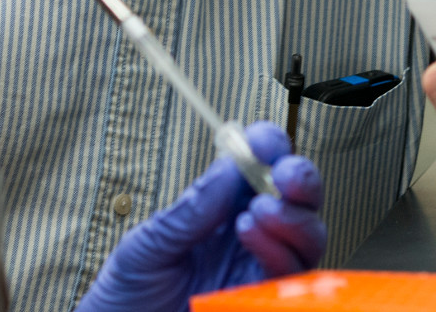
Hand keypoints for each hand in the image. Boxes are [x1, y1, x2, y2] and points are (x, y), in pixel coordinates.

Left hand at [76, 123, 324, 311]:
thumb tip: (229, 164)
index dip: (269, 149)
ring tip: (258, 210)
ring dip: (292, 216)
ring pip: (307, 237)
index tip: (263, 140)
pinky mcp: (262, 302)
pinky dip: (278, 250)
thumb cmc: (128, 293)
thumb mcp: (148, 244)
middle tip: (283, 173)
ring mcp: (257, 271)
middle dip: (300, 178)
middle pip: (297, 201)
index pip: (260, 171)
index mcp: (220, 213)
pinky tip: (249, 236)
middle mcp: (248, 239)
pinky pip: (292, 276)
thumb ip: (191, 210)